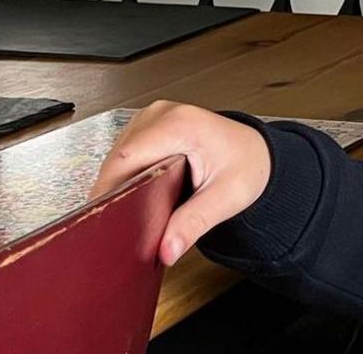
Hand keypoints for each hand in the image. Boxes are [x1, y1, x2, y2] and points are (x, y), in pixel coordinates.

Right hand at [88, 100, 270, 265]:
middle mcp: (164, 114)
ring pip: (117, 155)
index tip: (103, 217)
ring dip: (117, 183)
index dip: (110, 188)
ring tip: (125, 211)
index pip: (127, 157)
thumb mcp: (226, 198)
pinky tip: (134, 194)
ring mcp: (154, 117)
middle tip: (115, 225)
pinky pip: (125, 152)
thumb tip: (167, 249)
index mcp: (182, 124)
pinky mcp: (150, 126)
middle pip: (118, 157)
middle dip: (113, 191)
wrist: (259, 154)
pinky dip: (125, 174)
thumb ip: (194, 224)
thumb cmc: (248, 167)